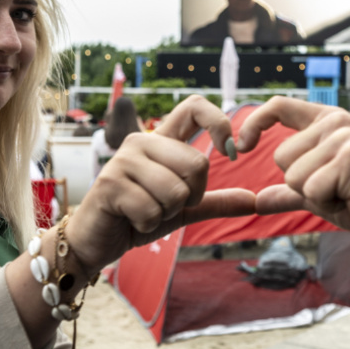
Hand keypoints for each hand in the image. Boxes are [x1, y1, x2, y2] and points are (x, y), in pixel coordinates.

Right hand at [66, 95, 255, 273]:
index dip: (219, 123)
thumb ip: (215, 202)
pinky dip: (148, 223)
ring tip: (144, 210)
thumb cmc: (136, 218)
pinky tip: (130, 218)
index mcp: (160, 141)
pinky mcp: (110, 183)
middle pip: (197, 164)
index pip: (194, 107)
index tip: (231, 152)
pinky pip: (153, 209)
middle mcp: (141, 142)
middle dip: (191, 196)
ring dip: (166, 212)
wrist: (96, 241)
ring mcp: (123, 160)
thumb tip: (254, 200)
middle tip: (166, 204)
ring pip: (177, 191)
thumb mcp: (182, 210)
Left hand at [236, 96, 349, 250]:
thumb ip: (288, 193)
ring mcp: (344, 138)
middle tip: (338, 188)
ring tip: (346, 193)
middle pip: (281, 157)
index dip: (254, 123)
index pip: (279, 106)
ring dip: (316, 195)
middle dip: (302, 183)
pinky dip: (327, 203)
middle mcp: (336, 122)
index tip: (241, 145)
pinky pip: (311, 190)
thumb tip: (256, 201)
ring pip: (294, 175)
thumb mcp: (319, 194)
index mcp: (327, 121)